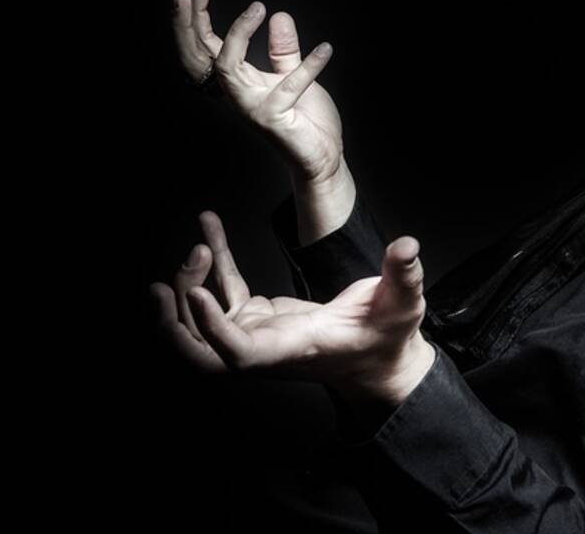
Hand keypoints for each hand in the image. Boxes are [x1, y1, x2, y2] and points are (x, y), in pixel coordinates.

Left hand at [149, 210, 436, 404]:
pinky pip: (223, 290)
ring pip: (202, 320)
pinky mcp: (258, 317)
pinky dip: (214, 261)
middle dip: (177, 319)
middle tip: (182, 270)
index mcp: (291, 350)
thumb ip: (403, 274)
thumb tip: (407, 246)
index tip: (199, 295)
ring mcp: (256, 333)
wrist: (380, 359)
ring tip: (197, 245)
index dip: (213, 329)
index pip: (240, 353)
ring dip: (190, 286)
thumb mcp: (403, 304)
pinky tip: (208, 226)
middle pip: (200, 350)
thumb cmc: (388, 338)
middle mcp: (264, 348)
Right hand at [170, 0, 346, 184]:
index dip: (195, 17)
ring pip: (228, 67)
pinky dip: (309, 66)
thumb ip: (283, 50)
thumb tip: (277, 15)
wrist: (321, 156)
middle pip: (201, 55)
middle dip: (190, 22)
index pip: (206, 46)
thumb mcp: (292, 74)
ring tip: (257, 7)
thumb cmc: (304, 120)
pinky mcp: (274, 119)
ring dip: (238, 35)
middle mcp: (237, 94)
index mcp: (238, 81)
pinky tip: (326, 49)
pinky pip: (288, 87)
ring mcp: (252, 108)